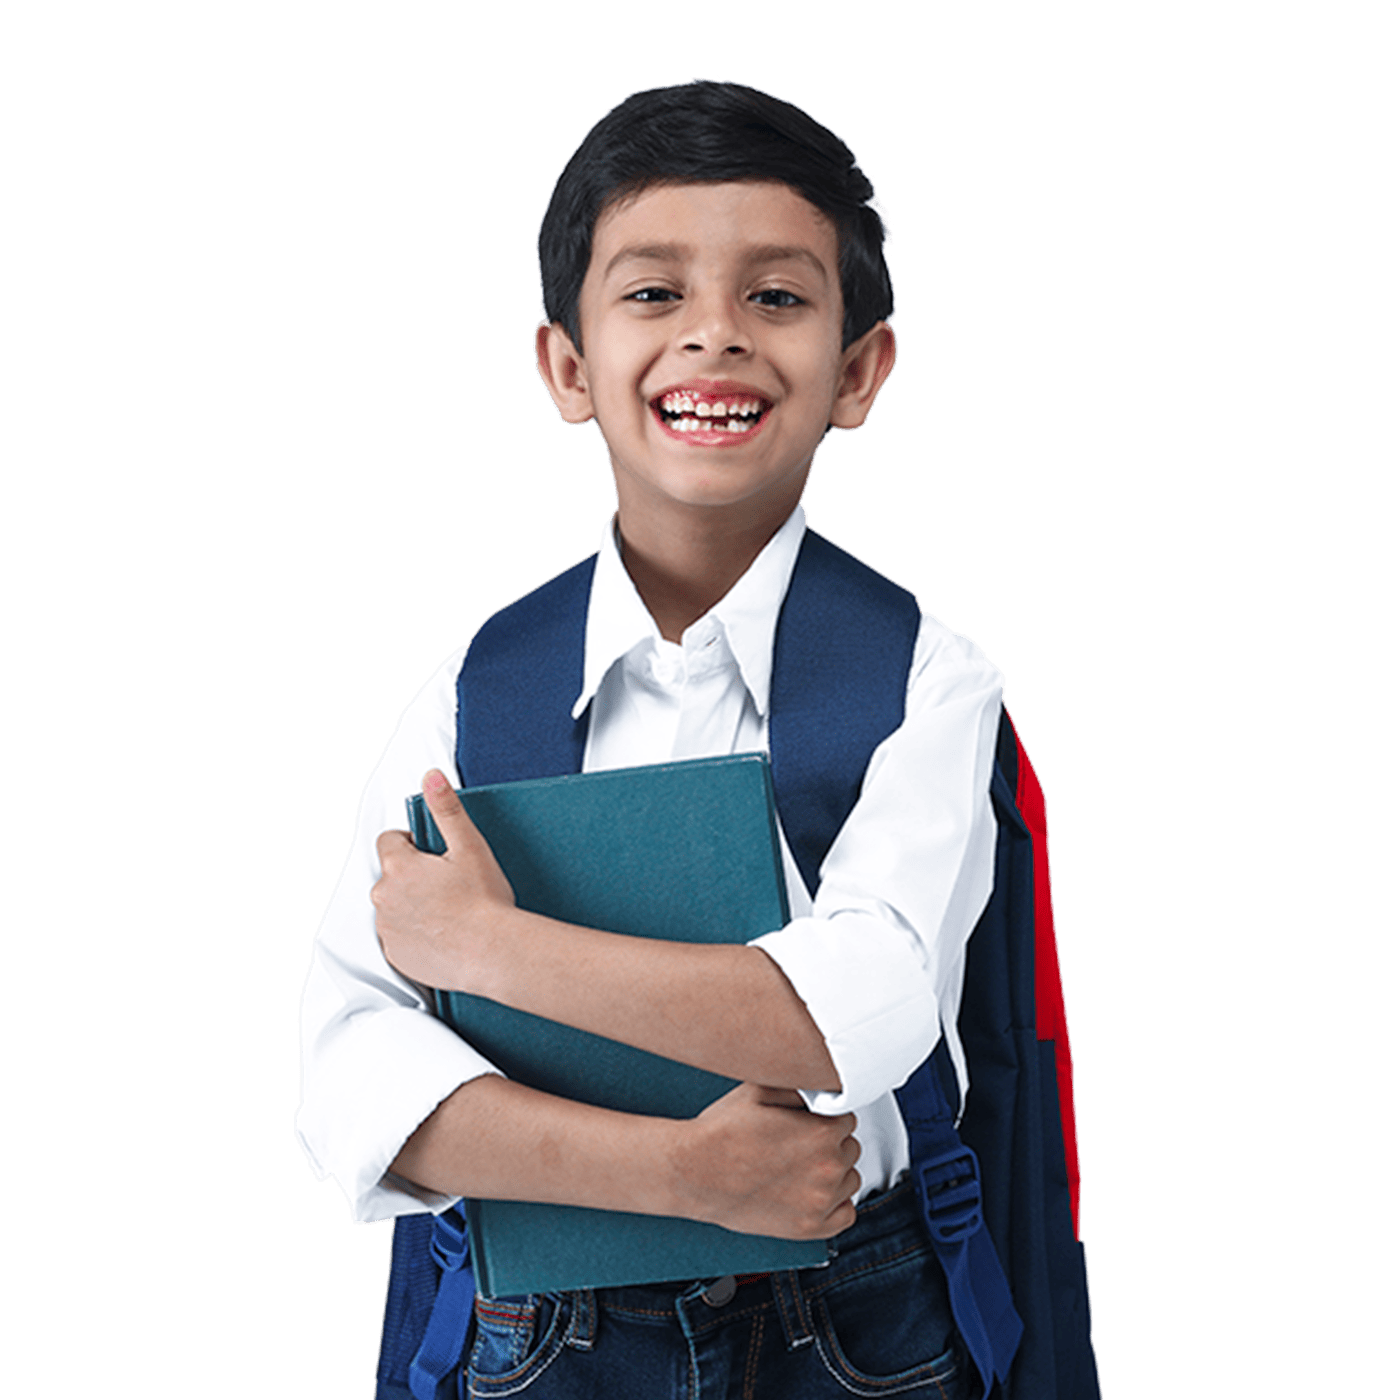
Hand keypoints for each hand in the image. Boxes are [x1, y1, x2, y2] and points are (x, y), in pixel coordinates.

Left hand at [372, 769, 515, 989]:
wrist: (493, 953)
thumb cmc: (484, 901)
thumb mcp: (469, 846)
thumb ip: (446, 808)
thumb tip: (431, 777)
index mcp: (398, 867)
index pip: (389, 841)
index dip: (412, 844)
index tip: (435, 856)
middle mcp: (384, 897)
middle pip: (391, 875)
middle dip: (412, 876)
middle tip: (448, 885)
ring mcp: (387, 928)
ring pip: (393, 906)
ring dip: (411, 905)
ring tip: (447, 912)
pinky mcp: (396, 955)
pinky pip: (398, 937)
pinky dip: (414, 934)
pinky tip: (441, 935)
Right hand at [668, 1083, 860, 1239]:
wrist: (695, 1172)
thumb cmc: (723, 1132)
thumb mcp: (762, 1089)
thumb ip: (803, 1086)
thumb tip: (824, 1088)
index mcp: (822, 1131)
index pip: (847, 1117)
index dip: (825, 1116)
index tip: (807, 1122)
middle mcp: (827, 1167)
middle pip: (850, 1147)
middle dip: (830, 1143)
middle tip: (798, 1143)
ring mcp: (821, 1201)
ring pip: (849, 1179)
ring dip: (833, 1172)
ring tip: (799, 1167)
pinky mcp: (810, 1227)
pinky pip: (846, 1215)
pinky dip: (834, 1204)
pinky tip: (810, 1192)